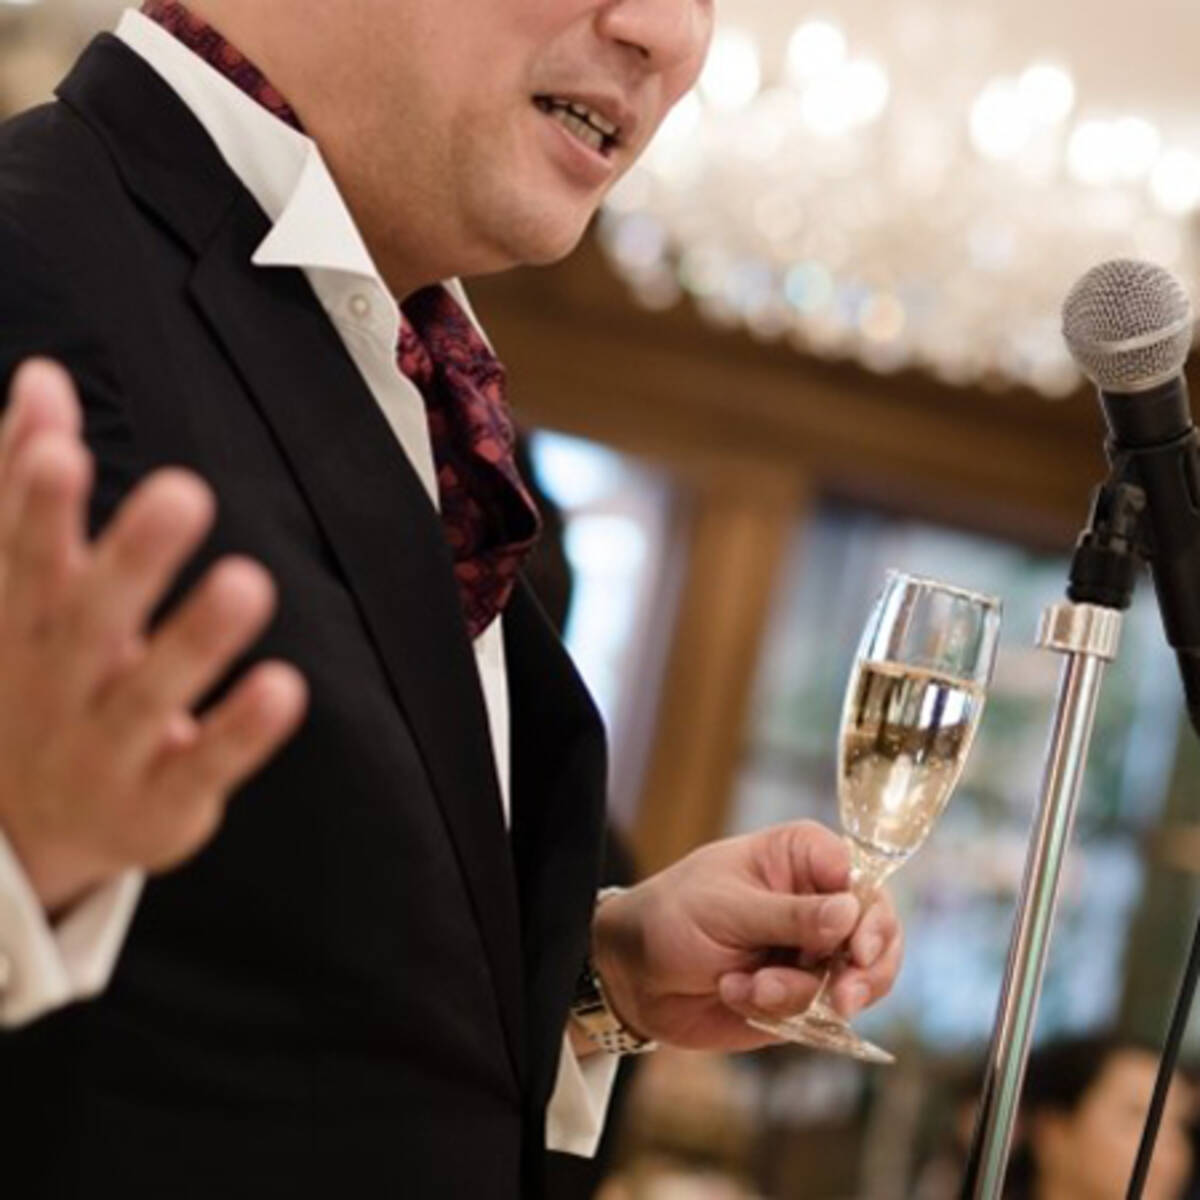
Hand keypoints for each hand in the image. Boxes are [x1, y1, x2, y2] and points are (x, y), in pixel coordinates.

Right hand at [0, 359, 308, 912]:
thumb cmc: (41, 673)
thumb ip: (28, 486)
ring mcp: (105, 750)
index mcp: (20, 624)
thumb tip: (43, 376)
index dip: (37, 508)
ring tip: (247, 582)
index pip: (22, 560)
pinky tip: (285, 687)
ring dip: (197, 639)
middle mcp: (55, 684)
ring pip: (150, 694)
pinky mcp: (160, 802)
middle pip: (91, 620)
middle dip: (132, 560)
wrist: (21, 832)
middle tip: (185, 492)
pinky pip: (203, 765)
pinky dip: (239, 731)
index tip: (63, 452)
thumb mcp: (21, 591)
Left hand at [591, 821, 902, 1051]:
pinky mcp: (803, 993)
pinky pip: (824, 1013)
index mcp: (801, 856)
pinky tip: (739, 996)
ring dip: (806, 994)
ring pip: (858, 979)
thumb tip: (850, 911)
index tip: (856, 949)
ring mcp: (813, 950)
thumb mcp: (726, 909)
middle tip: (843, 997)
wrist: (633, 975)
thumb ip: (789, 914)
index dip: (869, 914)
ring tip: (754, 991)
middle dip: (864, 969)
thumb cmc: (670, 917)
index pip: (860, 876)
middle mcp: (817, 900)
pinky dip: (785, 1012)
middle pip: (877, 931)